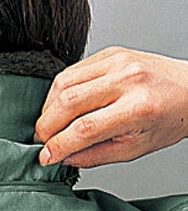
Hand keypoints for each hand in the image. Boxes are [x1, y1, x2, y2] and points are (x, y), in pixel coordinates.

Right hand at [32, 46, 187, 167]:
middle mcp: (127, 80)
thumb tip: (63, 157)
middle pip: (68, 102)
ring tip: (49, 123)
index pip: (84, 129)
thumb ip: (95, 155)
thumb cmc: (168, 119)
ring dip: (48, 108)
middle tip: (41, 140)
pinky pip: (71, 70)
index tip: (46, 156)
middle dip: (46, 126)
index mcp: (139, 109)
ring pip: (63, 84)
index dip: (58, 145)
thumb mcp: (135, 148)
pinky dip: (58, 91)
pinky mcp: (109, 53)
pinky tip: (60, 104)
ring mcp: (117, 62)